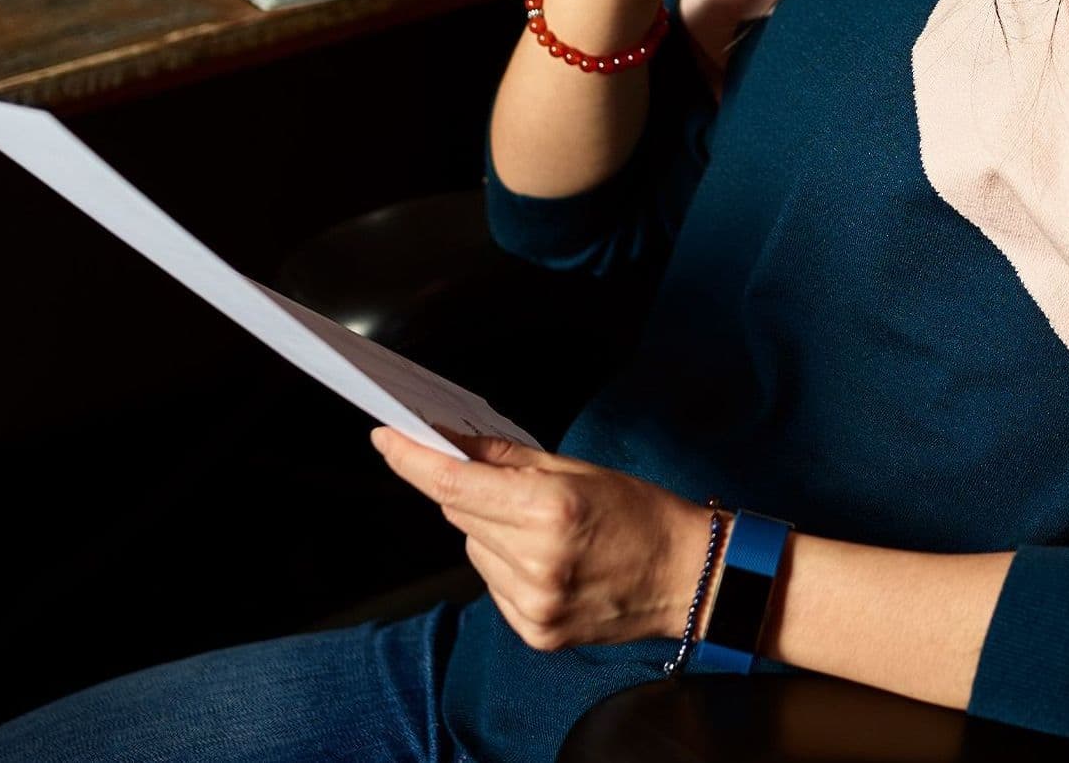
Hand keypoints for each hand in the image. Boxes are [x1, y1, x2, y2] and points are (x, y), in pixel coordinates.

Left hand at [371, 426, 713, 652]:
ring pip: (473, 548)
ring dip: (487, 528)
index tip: (385, 438)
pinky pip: (491, 583)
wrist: (684, 575)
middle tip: (496, 476)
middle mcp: (535, 561)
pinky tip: (543, 556)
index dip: (411, 460)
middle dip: (465, 488)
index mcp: (549, 510)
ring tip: (539, 523)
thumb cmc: (640, 513)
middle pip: (460, 513)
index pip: (455, 484)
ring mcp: (531, 603)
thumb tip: (454, 440)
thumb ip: (510, 460)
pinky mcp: (533, 630)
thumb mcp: (579, 470)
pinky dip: (504, 562)